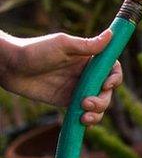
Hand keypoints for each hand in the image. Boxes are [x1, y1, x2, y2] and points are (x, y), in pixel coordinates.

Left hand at [0, 30, 122, 125]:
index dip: (114, 78)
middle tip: (86, 103)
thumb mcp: (62, 45)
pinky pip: (84, 113)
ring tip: (83, 116)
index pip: (112, 69)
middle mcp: (86, 75)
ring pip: (99, 104)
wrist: (10, 67)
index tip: (106, 85)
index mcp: (89, 59)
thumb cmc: (34, 50)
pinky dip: (87, 120)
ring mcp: (77, 89)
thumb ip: (87, 45)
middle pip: (107, 91)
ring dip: (97, 113)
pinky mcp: (67, 102)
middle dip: (102, 100)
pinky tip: (82, 122)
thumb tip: (111, 35)